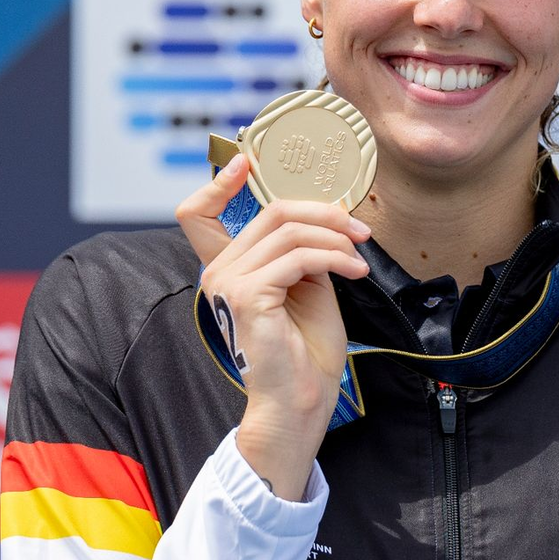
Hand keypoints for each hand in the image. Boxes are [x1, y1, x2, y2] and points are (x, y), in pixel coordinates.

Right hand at [175, 154, 370, 498]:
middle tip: (359, 227)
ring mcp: (228, 283)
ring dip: (336, 238)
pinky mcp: (248, 296)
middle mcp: (218, 272)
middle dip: (322, 212)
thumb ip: (303, 249)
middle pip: (271, 211)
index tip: (248, 158)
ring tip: (361, 256)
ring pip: (289, 229)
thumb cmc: (306, 350)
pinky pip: (299, 256)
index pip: (198, 213)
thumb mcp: (307, 285)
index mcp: (227, 267)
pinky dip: (335, 257)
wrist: (301, 401)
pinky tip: (356, 271)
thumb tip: (326, 213)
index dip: (220, 180)